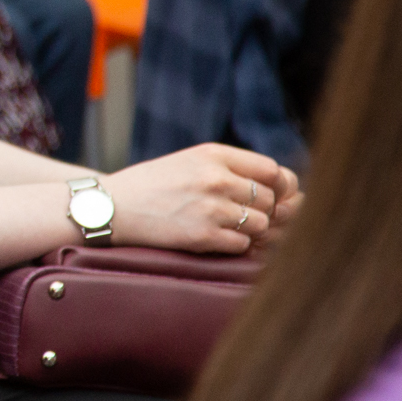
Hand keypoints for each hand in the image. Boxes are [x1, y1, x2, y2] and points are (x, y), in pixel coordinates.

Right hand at [104, 143, 298, 255]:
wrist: (113, 206)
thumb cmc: (155, 184)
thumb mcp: (191, 161)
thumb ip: (232, 169)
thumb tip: (287, 190)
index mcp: (214, 154)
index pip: (272, 171)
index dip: (279, 187)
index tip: (270, 196)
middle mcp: (216, 178)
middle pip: (270, 201)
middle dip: (263, 212)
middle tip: (242, 215)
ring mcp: (210, 208)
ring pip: (260, 225)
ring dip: (250, 231)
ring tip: (226, 227)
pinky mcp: (202, 236)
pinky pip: (242, 245)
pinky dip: (233, 246)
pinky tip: (214, 238)